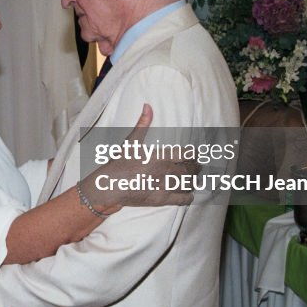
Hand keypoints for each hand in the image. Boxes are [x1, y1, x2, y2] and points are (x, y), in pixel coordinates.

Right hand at [77, 104, 197, 213]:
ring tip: (193, 179)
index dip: (194, 153)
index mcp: (161, 156)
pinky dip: (188, 196)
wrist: (110, 186)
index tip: (195, 153)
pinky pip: (183, 199)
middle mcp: (166, 171)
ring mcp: (165, 187)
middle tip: (197, 166)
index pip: (188, 154)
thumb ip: (142, 124)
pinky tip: (187, 194)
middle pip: (191, 169)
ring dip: (193, 180)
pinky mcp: (162, 200)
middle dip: (196, 167)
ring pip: (189, 184)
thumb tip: (148, 106)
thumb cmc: (119, 163)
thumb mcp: (131, 142)